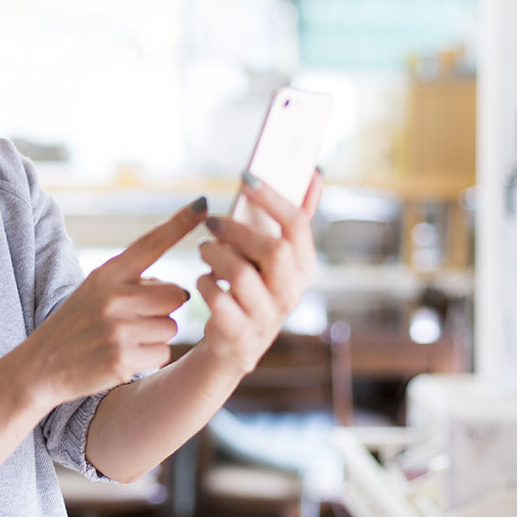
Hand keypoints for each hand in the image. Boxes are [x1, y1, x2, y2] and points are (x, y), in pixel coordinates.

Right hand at [29, 197, 207, 403]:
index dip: (179, 223)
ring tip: (124, 338)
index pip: (150, 243)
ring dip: (157, 334)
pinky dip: (150, 356)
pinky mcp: (123, 360)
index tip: (201, 203)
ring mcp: (118, 330)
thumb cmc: (75, 325)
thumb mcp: (94, 291)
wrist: (40, 367)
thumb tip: (179, 291)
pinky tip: (123, 357)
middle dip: (166, 307)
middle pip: (175, 294)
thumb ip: (132, 283)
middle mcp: (113, 297)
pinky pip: (163, 353)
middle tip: (137, 317)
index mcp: (106, 273)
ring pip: (171, 326)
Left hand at [196, 169, 322, 375]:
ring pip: (241, 274)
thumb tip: (313, 172)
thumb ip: (293, 218)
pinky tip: (204, 279)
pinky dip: (205, 284)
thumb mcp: (275, 257)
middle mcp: (291, 293)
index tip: (246, 177)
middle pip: (273, 250)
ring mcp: (267, 317)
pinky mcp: (240, 334)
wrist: (234, 344)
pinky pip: (218, 300)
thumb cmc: (254, 287)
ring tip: (204, 249)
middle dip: (237, 230)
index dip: (272, 198)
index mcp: (303, 268)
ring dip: (214, 255)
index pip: (297, 226)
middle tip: (211, 223)